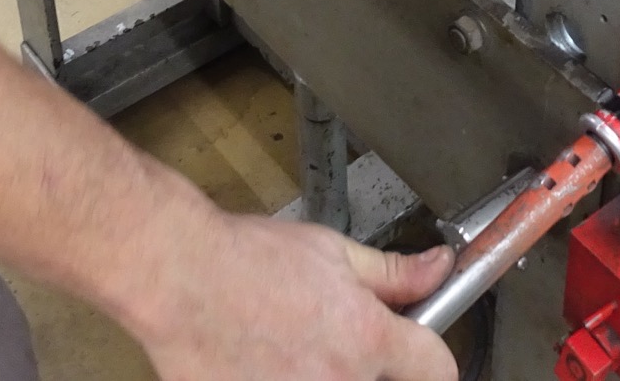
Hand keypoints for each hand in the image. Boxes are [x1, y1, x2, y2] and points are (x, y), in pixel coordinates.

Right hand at [124, 209, 458, 380]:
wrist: (180, 277)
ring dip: (326, 374)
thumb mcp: (332, 251)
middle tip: (336, 341)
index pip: (437, 368)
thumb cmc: (248, 260)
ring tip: (291, 349)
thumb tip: (439, 268)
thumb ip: (393, 272)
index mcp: (368, 341)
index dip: (427, 352)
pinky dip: (282, 380)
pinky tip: (265, 362)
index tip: (413, 346)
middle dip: (371, 366)